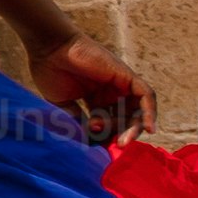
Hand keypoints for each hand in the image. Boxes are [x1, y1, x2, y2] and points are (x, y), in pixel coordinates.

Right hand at [26, 35, 147, 139]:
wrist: (49, 49)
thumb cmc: (50, 72)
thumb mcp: (62, 105)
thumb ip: (77, 121)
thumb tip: (88, 142)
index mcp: (96, 99)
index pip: (110, 124)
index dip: (107, 138)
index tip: (97, 148)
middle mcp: (110, 92)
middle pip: (126, 118)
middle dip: (123, 135)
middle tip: (116, 146)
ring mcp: (119, 83)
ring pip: (138, 110)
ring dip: (134, 128)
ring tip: (123, 141)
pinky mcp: (126, 75)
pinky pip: (146, 95)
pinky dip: (149, 111)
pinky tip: (146, 128)